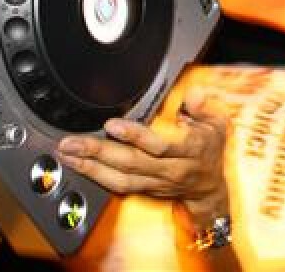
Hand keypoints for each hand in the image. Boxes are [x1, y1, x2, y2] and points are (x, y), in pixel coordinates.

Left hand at [57, 87, 231, 224]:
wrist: (210, 187)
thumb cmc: (211, 150)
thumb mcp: (217, 124)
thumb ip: (204, 107)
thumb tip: (193, 94)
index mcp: (189, 150)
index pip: (159, 145)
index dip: (134, 136)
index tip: (112, 125)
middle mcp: (170, 169)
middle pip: (131, 163)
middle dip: (98, 152)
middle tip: (72, 142)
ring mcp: (156, 182)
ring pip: (120, 178)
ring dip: (90, 167)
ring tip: (67, 154)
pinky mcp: (145, 190)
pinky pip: (118, 186)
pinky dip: (96, 176)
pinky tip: (79, 166)